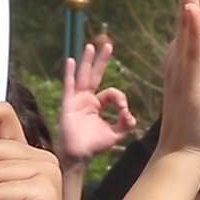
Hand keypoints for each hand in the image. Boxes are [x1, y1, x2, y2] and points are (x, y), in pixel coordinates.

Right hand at [59, 42, 136, 163]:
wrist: (79, 154)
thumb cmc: (95, 145)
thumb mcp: (117, 133)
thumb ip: (127, 123)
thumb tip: (130, 113)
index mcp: (98, 104)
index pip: (112, 93)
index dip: (120, 99)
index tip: (124, 110)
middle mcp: (87, 99)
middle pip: (96, 75)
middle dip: (102, 60)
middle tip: (108, 45)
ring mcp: (77, 99)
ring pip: (84, 76)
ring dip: (87, 61)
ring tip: (90, 46)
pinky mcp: (69, 103)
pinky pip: (70, 85)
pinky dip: (70, 73)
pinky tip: (71, 61)